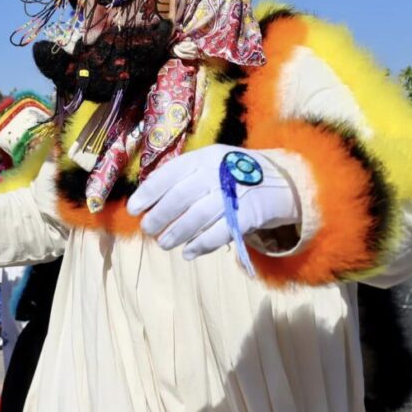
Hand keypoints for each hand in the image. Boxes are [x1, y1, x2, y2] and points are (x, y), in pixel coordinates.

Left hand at [127, 145, 299, 260]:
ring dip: (177, 233)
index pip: (168, 175)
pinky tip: (188, 252)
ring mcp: (234, 193)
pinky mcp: (249, 214)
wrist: (278, 180)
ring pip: (198, 216)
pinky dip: (201, 245)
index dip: (148, 193)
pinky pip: (220, 233)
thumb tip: (145, 200)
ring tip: (164, 243)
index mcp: (202, 158)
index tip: (133, 209)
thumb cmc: (229, 174)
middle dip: (159, 216)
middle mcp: (216, 172)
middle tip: (148, 229)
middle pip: (181, 197)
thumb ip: (180, 178)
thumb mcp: (206, 165)